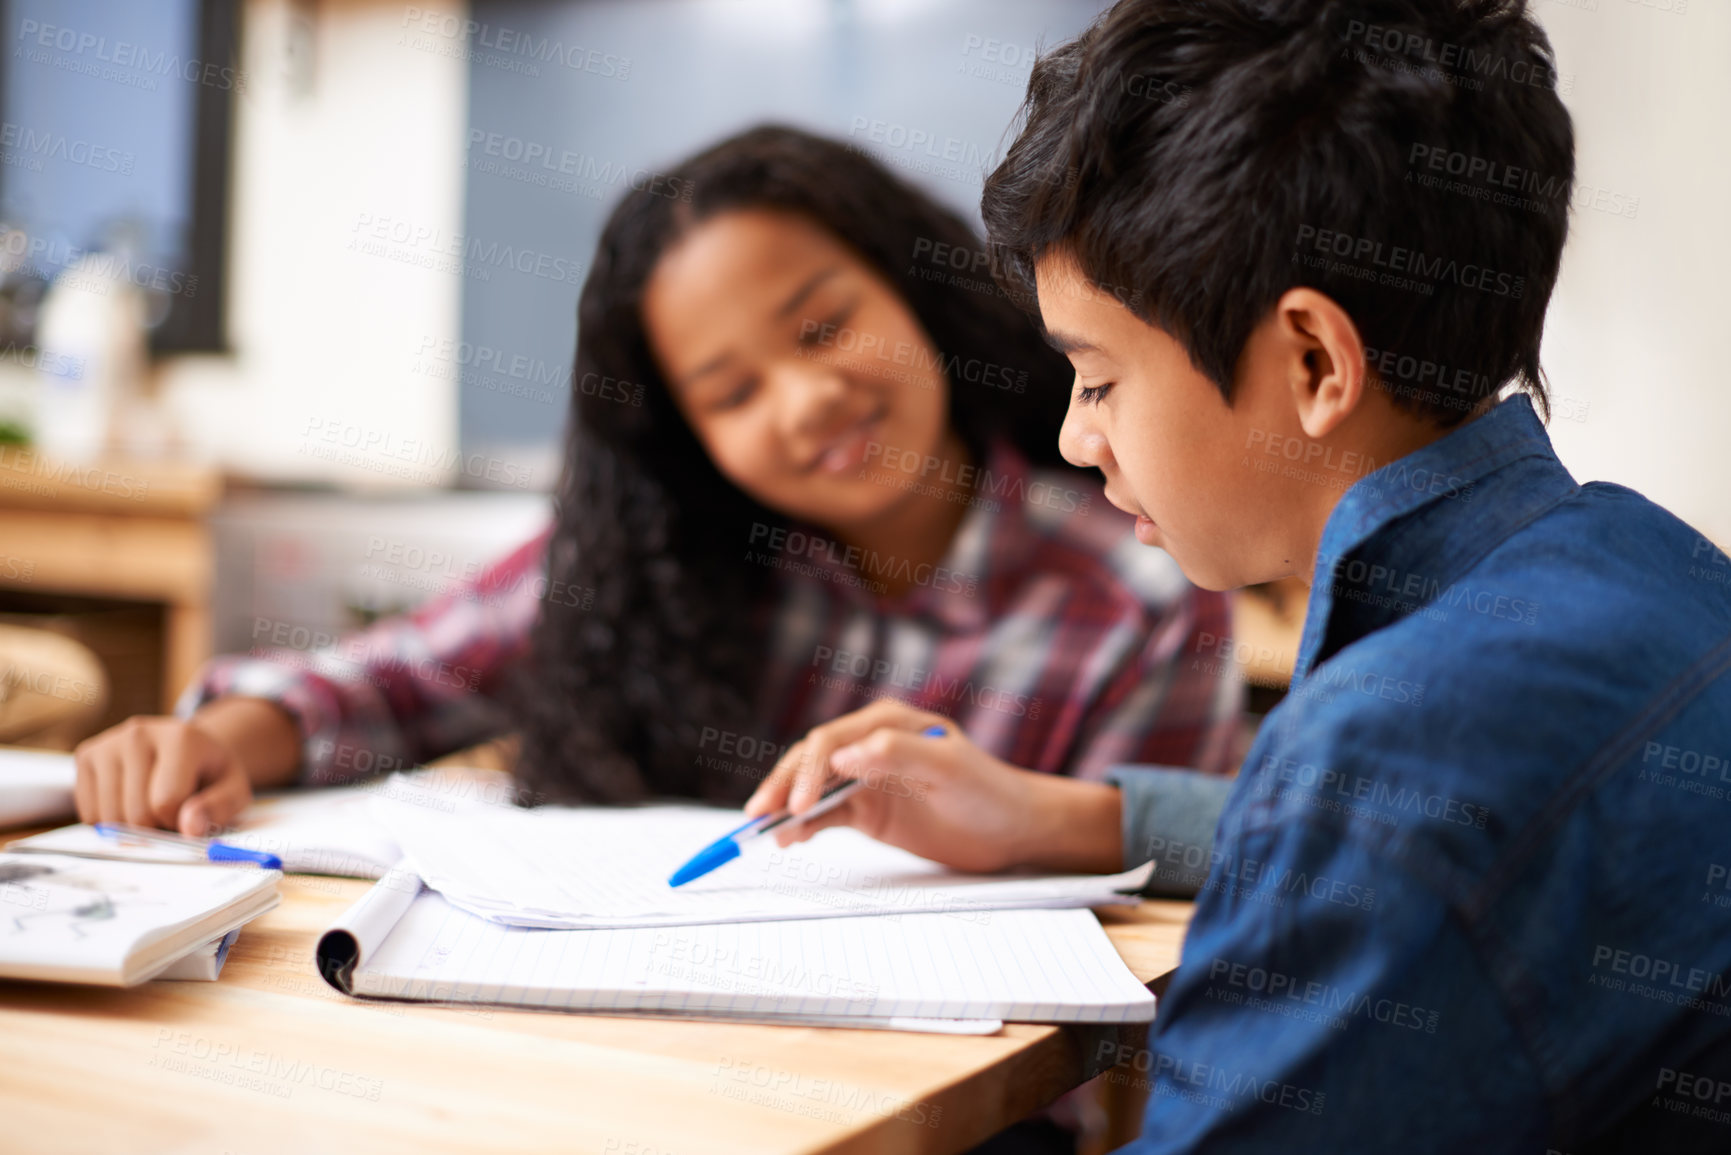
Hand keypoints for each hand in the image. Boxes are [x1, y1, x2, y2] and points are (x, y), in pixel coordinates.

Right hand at [73, 715, 251, 835]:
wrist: (188, 747)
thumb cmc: (210, 773)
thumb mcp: (232, 789)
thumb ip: (218, 808)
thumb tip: (188, 828)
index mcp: (180, 737)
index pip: (166, 802)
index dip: (181, 821)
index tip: (191, 810)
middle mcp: (138, 733)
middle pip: (136, 814)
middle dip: (156, 827)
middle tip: (171, 810)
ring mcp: (107, 743)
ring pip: (109, 818)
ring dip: (132, 827)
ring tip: (151, 804)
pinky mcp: (86, 755)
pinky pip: (89, 814)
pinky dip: (110, 822)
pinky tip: (129, 801)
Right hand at [744, 699, 1122, 873]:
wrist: (1013, 828)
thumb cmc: (988, 791)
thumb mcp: (948, 770)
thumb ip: (898, 755)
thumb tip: (845, 754)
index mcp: (887, 723)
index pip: (831, 741)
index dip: (807, 771)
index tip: (796, 806)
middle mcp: (871, 745)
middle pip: (811, 761)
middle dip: (782, 786)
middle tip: (758, 817)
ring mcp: (867, 778)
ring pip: (812, 788)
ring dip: (786, 806)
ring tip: (763, 830)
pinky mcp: (869, 809)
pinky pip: (826, 814)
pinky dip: (804, 826)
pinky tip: (789, 838)